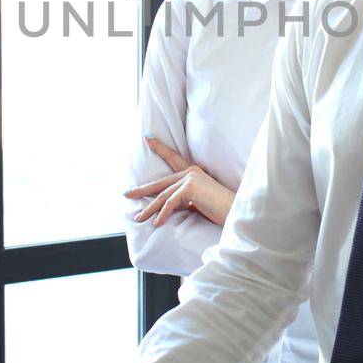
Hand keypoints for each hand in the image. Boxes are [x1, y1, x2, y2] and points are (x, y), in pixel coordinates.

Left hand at [122, 137, 236, 226]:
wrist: (235, 212)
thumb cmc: (220, 210)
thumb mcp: (197, 203)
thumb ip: (184, 200)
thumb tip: (168, 207)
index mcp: (193, 173)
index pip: (173, 158)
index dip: (159, 148)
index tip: (147, 138)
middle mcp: (191, 172)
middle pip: (160, 182)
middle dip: (142, 190)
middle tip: (126, 194)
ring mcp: (190, 178)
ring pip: (162, 196)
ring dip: (149, 209)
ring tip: (138, 219)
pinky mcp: (190, 187)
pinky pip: (170, 203)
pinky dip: (162, 214)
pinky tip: (156, 224)